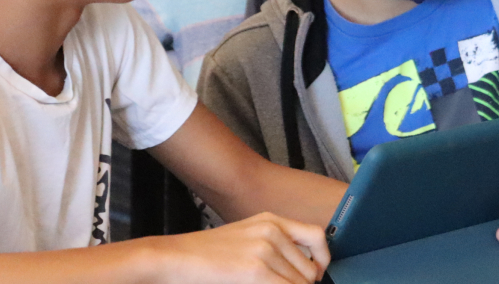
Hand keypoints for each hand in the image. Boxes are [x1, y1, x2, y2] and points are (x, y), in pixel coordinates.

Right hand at [146, 212, 328, 283]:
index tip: (316, 274)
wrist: (176, 257)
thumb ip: (275, 245)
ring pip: (300, 282)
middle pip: (310, 267)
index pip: (317, 236)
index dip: (323, 259)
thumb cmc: (207, 253)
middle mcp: (272, 231)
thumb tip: (305, 269)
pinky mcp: (256, 271)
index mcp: (271, 220)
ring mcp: (265, 250)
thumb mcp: (247, 237)